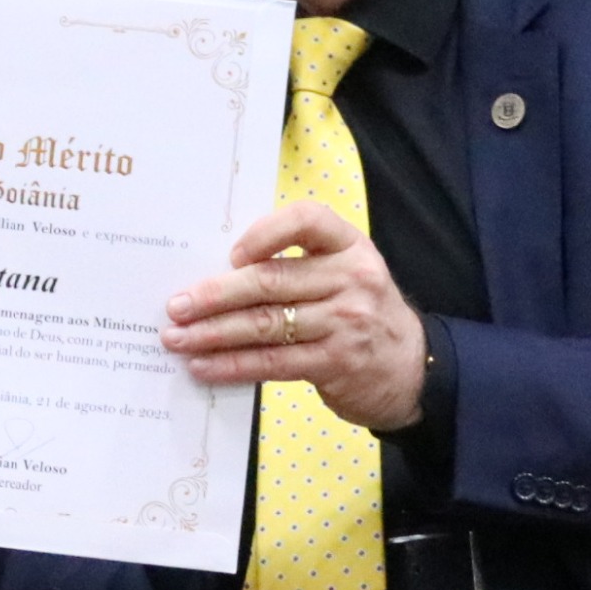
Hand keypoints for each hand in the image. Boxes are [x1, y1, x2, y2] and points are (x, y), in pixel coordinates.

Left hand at [163, 200, 427, 429]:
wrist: (414, 368)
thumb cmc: (362, 311)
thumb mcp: (346, 272)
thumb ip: (299, 264)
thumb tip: (219, 272)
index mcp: (349, 245)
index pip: (307, 221)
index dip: (265, 233)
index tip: (230, 254)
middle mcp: (350, 279)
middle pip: (271, 282)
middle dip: (215, 294)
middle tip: (176, 306)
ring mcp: (345, 322)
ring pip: (265, 325)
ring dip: (213, 334)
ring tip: (178, 339)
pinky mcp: (335, 363)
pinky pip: (272, 363)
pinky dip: (233, 365)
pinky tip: (204, 366)